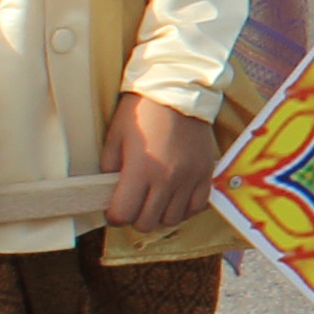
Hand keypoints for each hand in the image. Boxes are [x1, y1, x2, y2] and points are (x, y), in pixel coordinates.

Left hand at [101, 92, 221, 231]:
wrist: (179, 91)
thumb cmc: (141, 111)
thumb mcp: (115, 136)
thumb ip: (109, 167)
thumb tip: (110, 190)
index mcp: (140, 169)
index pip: (123, 214)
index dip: (113, 215)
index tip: (113, 208)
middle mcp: (166, 179)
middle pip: (147, 222)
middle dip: (134, 217)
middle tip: (132, 203)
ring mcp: (189, 178)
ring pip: (172, 219)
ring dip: (159, 215)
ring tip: (153, 201)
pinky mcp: (205, 173)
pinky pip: (196, 207)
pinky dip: (183, 209)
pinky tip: (174, 198)